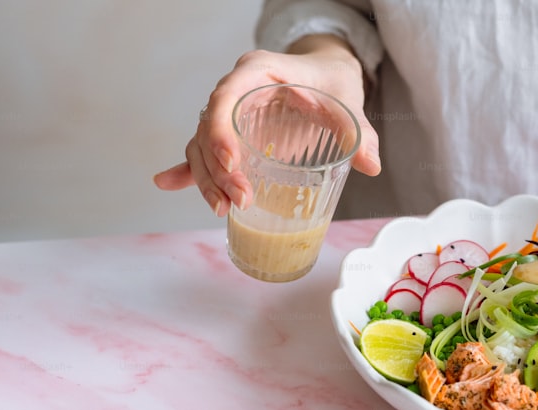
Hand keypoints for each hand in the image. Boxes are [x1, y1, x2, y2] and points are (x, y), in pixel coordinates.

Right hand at [153, 39, 379, 216]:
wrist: (326, 74)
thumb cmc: (332, 83)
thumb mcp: (348, 103)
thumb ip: (359, 132)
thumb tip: (371, 164)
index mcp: (257, 72)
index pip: (225, 98)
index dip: (221, 130)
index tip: (232, 162)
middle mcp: (235, 91)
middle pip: (209, 129)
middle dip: (217, 169)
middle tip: (239, 200)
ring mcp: (230, 114)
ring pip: (202, 146)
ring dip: (207, 179)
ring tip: (224, 209)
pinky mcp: (231, 135)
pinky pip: (202, 152)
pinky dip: (186, 170)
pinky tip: (167, 183)